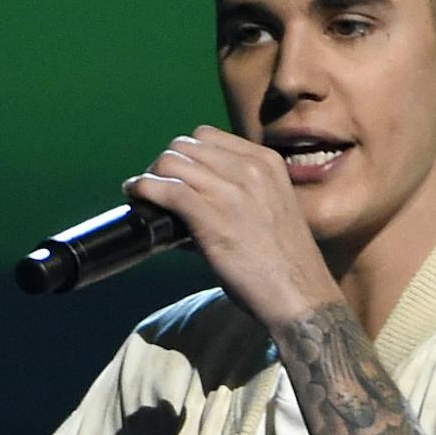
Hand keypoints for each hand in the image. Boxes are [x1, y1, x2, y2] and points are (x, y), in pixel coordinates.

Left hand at [124, 126, 340, 328]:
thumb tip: (191, 200)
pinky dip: (143, 189)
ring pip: (170, 162)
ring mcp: (230, 190)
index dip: (185, 153)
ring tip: (143, 192)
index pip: (208, 137)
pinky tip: (135, 194)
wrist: (300, 296)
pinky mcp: (211, 216)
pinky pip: (165, 188)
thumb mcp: (269, 210)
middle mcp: (250, 169)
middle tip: (156, 185)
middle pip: (185, 146)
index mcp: (266, 163)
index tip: (176, 172)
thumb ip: (236, 196)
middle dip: (166, 164)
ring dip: (151, 176)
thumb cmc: (285, 264)